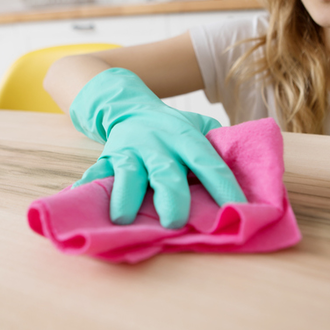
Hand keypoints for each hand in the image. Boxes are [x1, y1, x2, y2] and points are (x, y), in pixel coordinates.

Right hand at [70, 68, 246, 227]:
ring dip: (126, 195)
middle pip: (166, 171)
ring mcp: (129, 151)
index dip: (223, 186)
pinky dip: (89, 187)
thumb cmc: (173, 130)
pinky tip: (80, 198)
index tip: (236, 210)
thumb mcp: (200, 127)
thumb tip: (249, 177)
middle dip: (170, 196)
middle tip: (175, 222)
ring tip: (123, 218)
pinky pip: (96, 174)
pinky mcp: (106, 158)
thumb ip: (219, 146)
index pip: (209, 164)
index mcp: (186, 139)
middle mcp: (157, 145)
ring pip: (127, 173)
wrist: (129, 106)